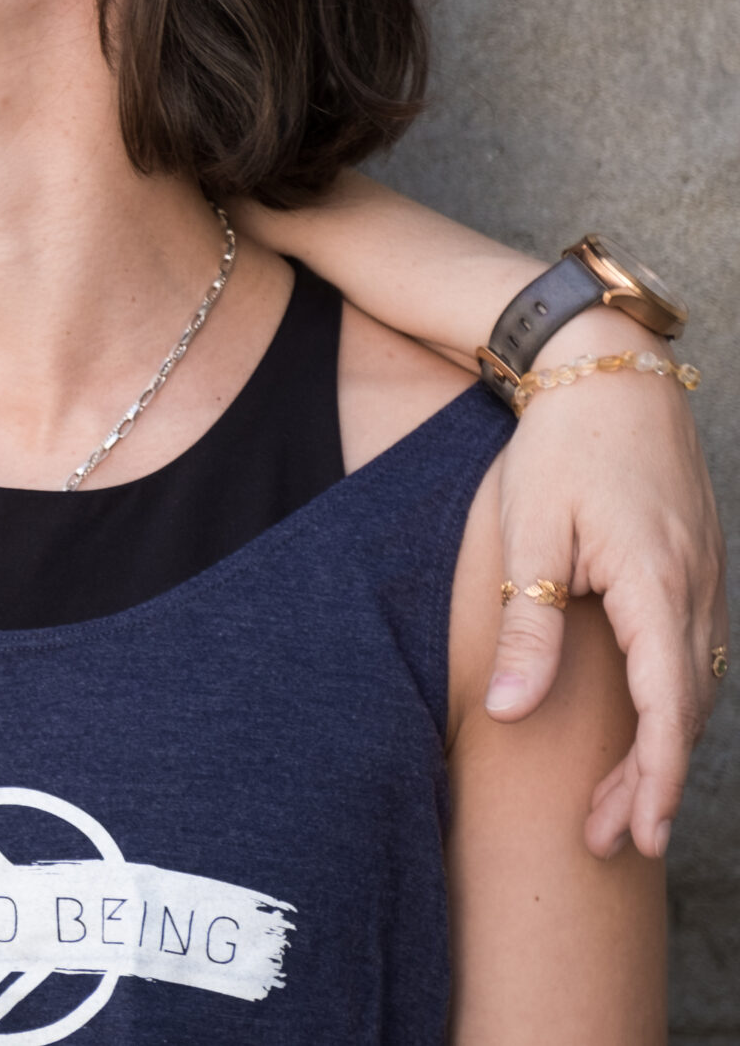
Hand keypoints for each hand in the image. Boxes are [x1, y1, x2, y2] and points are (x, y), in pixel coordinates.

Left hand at [483, 308, 725, 858]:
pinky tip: (643, 736)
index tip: (645, 833)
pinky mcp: (692, 573)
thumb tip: (513, 712)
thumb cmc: (560, 448)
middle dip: (653, 783)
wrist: (609, 373)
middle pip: (684, 710)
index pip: (667, 704)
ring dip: (660, 750)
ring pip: (692, 688)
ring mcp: (703, 581)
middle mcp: (695, 590)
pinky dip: (668, 706)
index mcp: (656, 584)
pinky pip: (690, 656)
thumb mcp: (531, 533)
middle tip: (616, 843)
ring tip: (618, 810)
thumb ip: (530, 623)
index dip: (658, 777)